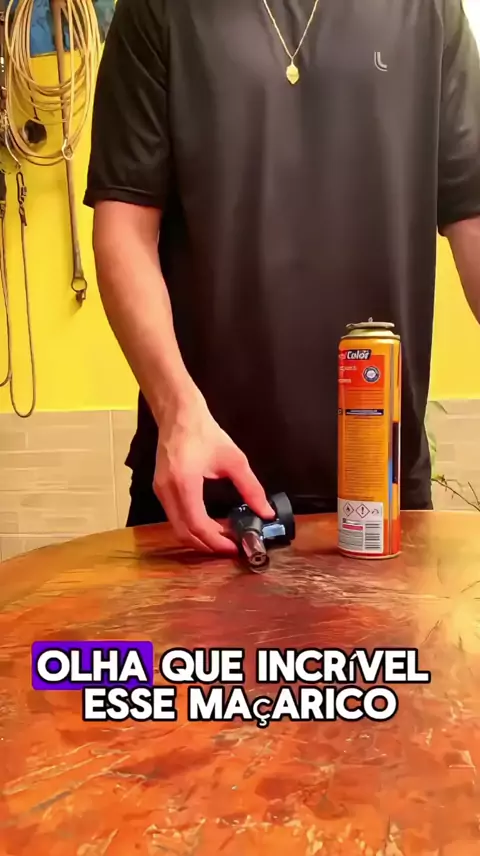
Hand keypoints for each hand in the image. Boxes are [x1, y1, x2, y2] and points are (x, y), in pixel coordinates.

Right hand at [154, 398, 273, 553]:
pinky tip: (209, 523)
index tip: (234, 546)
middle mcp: (167, 491)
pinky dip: (191, 526)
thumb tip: (266, 512)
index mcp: (184, 483)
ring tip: (223, 536)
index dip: (216, 541)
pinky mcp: (160, 489)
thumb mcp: (234, 460)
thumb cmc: (206, 433)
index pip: (197, 525)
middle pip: (184, 532)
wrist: (179, 414)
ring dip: (199, 536)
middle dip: (207, 545)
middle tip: (230, 546)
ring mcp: (160, 490)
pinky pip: (174, 517)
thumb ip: (251, 489)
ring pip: (177, 527)